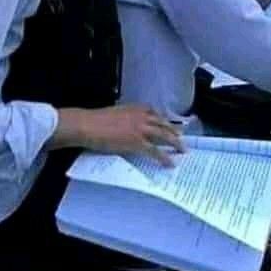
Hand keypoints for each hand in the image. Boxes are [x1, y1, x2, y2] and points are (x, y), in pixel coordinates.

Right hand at [52, 105, 184, 166]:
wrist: (88, 125)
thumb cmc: (96, 121)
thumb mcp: (116, 114)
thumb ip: (126, 118)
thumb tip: (128, 125)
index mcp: (136, 108)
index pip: (155, 114)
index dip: (164, 121)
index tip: (170, 125)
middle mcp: (142, 116)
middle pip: (163, 124)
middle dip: (174, 131)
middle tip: (182, 138)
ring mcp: (141, 129)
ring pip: (164, 136)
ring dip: (175, 143)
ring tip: (183, 150)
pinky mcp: (137, 142)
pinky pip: (155, 151)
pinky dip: (164, 157)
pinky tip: (170, 163)